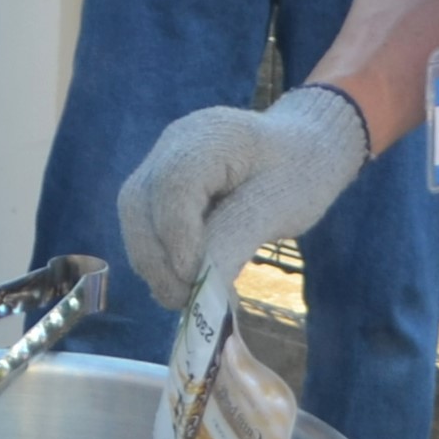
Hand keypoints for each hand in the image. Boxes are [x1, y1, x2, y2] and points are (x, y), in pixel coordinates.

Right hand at [118, 84, 372, 314]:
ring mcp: (162, 162)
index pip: (173, 186)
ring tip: (189, 295)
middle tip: (185, 301)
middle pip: (138, 203)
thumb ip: (234, 242)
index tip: (194, 281)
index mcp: (211, 136)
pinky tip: (191, 278)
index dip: (176, 238)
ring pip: (135, 218)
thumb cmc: (299, 174)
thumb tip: (199, 290)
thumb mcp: (278, 209)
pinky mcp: (161, 185)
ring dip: (154, 264)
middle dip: (156, 260)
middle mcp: (174, 143)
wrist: (302, 150)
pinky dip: (162, 257)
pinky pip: (146, 224)